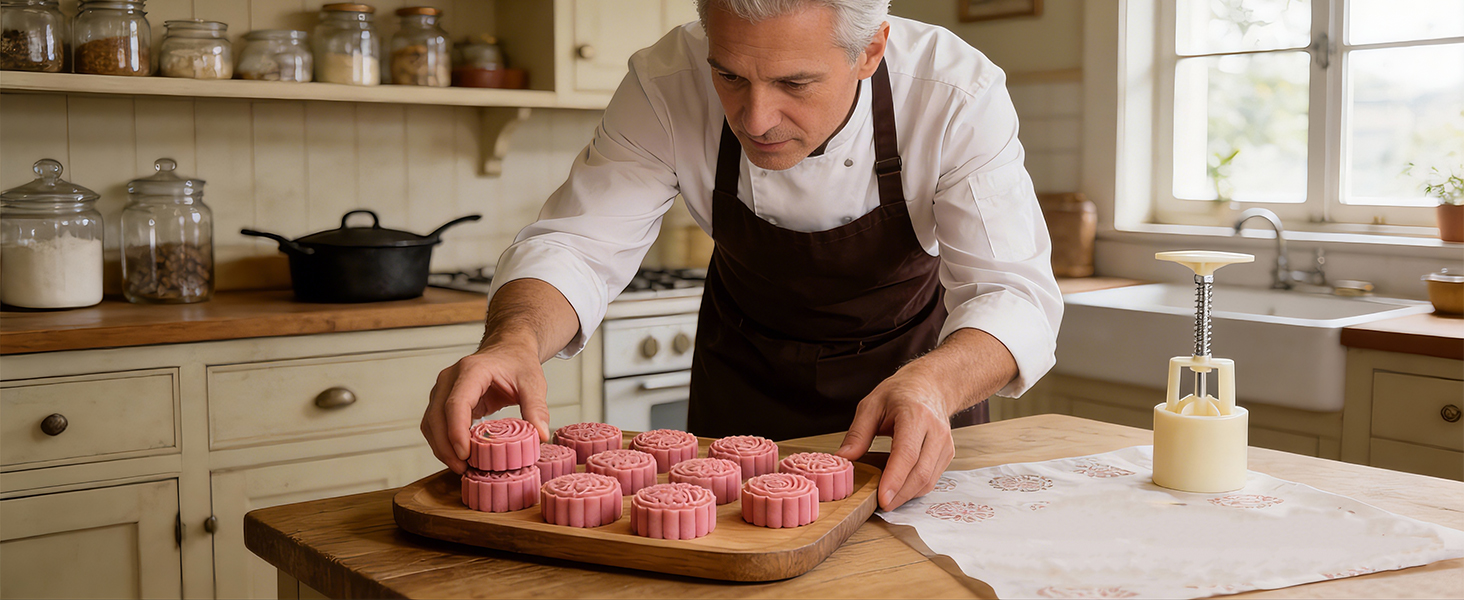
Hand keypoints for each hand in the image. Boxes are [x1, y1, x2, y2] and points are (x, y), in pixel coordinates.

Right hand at [420, 341, 550, 473]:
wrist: (508, 350)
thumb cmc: (518, 363)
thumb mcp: (533, 382)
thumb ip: (537, 408)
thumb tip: (542, 435)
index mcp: (471, 370)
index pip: (456, 403)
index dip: (456, 431)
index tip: (464, 454)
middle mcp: (450, 378)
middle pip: (436, 416)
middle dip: (445, 446)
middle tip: (462, 468)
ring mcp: (443, 389)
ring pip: (430, 422)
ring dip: (441, 447)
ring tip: (461, 467)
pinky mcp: (443, 400)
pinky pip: (434, 424)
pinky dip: (442, 442)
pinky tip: (459, 456)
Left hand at [835, 373, 954, 510]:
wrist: (931, 385)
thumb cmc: (900, 393)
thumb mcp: (871, 405)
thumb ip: (858, 433)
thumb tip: (844, 458)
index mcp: (915, 415)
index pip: (907, 453)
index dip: (895, 479)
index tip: (882, 498)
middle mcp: (935, 430)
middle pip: (920, 472)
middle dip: (899, 494)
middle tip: (879, 505)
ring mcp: (945, 443)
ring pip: (928, 480)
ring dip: (907, 495)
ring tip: (886, 499)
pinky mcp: (947, 453)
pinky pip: (932, 479)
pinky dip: (915, 489)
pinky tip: (900, 489)